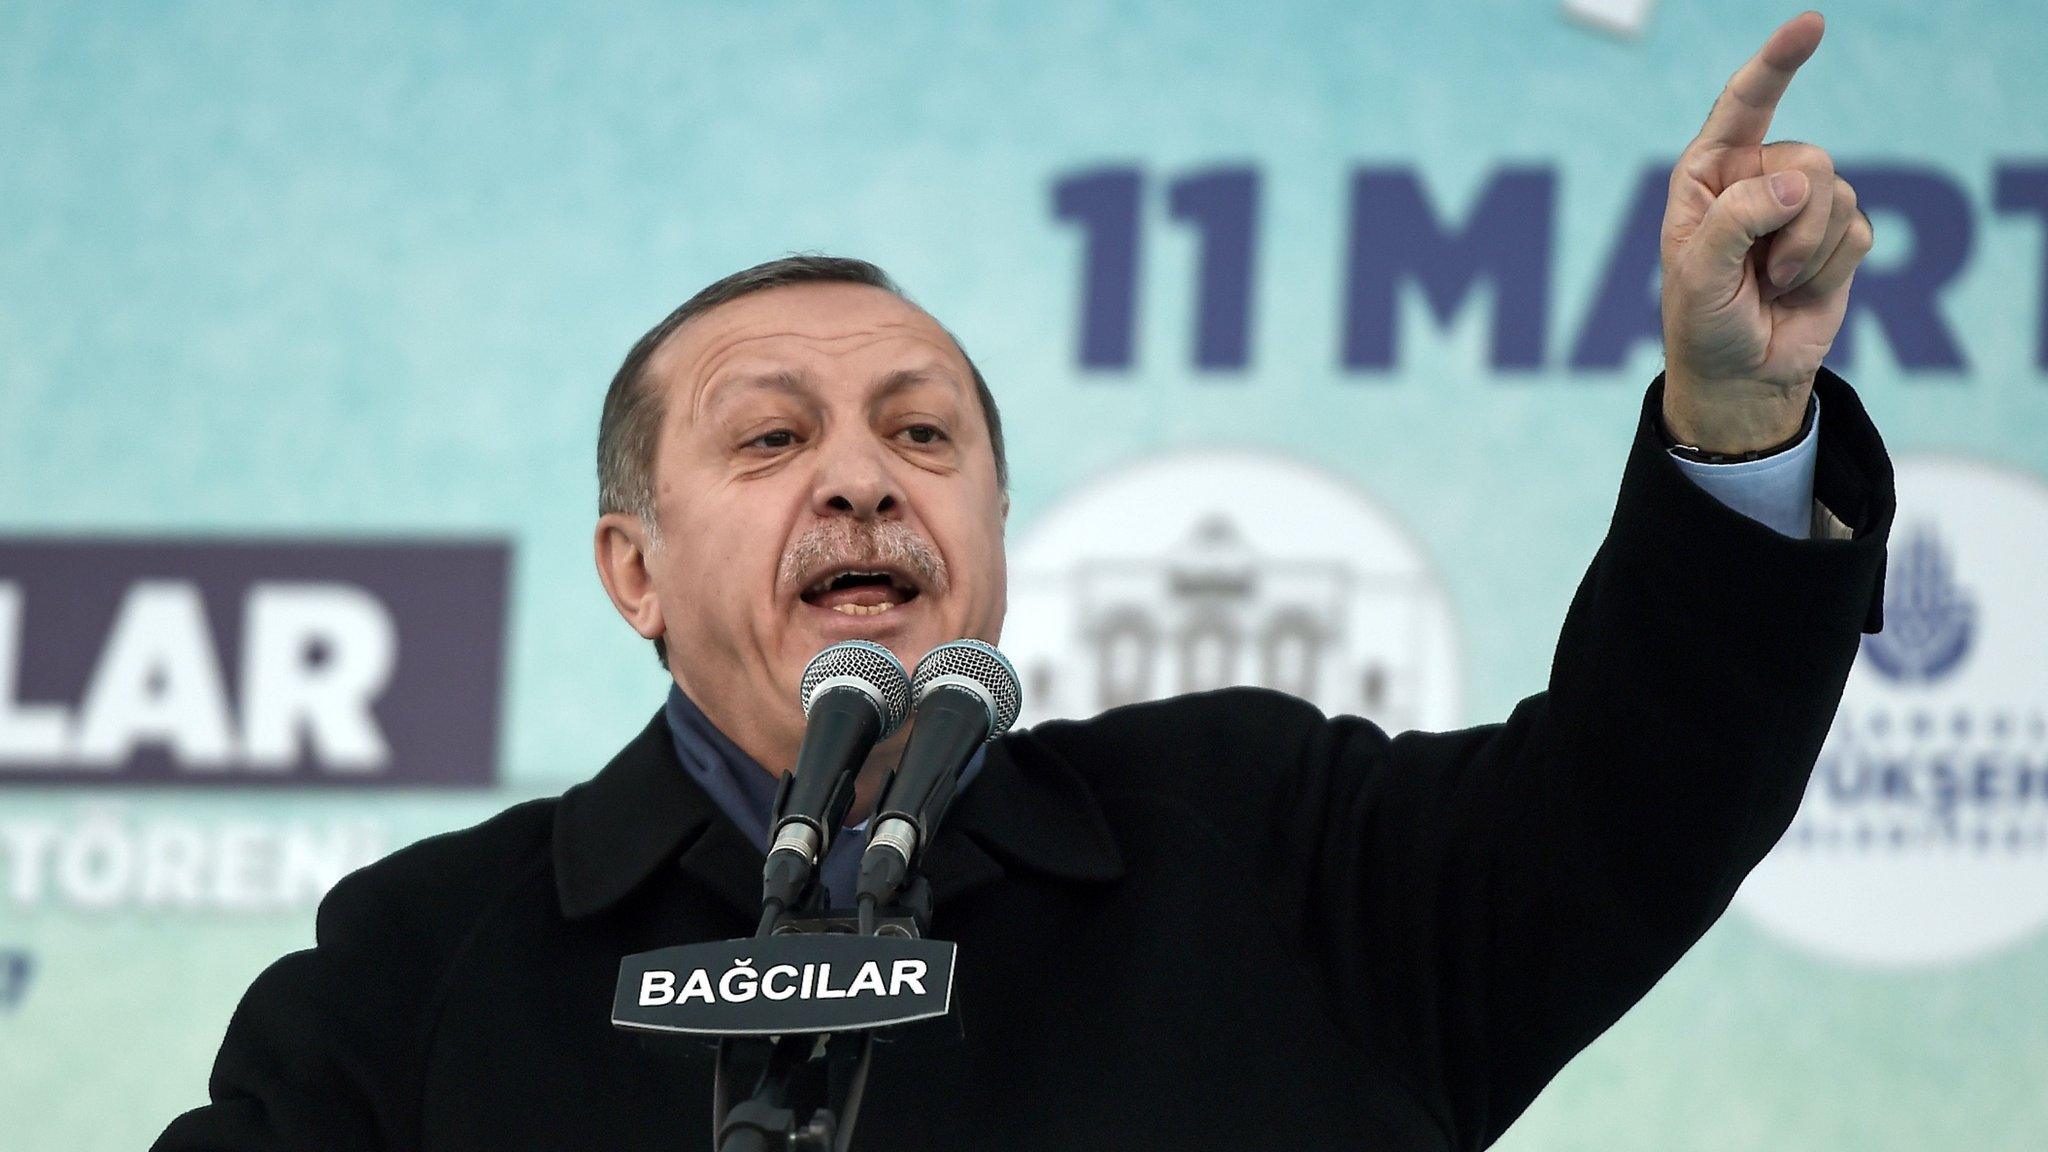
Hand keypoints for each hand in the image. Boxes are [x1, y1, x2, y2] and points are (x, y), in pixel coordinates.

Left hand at [1659, 11, 1873, 453]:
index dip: (1777, 63)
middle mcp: (1755, 179)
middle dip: (1790, 220)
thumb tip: (1798, 185)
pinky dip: (1827, 269)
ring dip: (1805, 252)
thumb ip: (1738, 219)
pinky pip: (1855, 231)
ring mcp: (1800, 206)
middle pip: (1810, 158)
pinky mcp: (1835, 236)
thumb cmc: (1702, 323)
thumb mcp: (1699, 273)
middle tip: (1758, 268)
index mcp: (1708, 174)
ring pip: (1836, 194)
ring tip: (1772, 283)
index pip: (1744, 105)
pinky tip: (1797, 290)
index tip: (1811, 24)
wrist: (1739, 377)